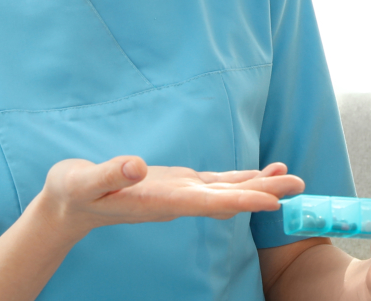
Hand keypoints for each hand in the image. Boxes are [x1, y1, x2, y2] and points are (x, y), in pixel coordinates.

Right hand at [39, 156, 304, 232]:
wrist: (69, 204)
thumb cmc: (73, 193)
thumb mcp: (83, 181)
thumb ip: (109, 174)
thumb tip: (135, 166)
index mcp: (160, 201)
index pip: (207, 203)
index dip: (240, 200)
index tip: (270, 203)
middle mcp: (178, 201)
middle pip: (228, 199)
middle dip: (264, 194)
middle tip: (301, 187)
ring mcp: (181, 194)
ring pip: (228, 190)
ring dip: (262, 186)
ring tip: (295, 180)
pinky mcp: (180, 184)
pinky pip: (218, 183)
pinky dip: (244, 178)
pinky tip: (266, 173)